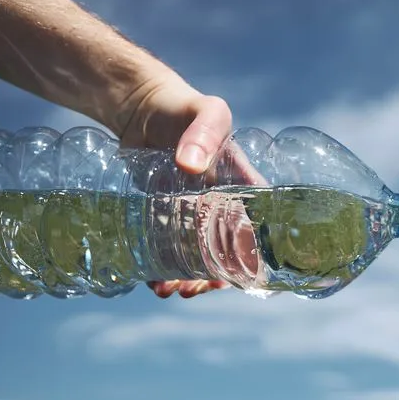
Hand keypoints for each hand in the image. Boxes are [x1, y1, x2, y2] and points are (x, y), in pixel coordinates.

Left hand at [114, 74, 264, 298]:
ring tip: (166, 291)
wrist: (141, 108)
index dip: (248, 260)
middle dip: (210, 278)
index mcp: (244, 190)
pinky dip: (160, 269)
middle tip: (190, 289)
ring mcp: (192, 215)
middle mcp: (222, 208)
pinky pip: (168, 249)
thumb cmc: (184, 108)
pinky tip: (151, 280)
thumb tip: (192, 167)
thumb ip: (204, 133)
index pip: (256, 232)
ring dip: (185, 279)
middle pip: (226, 254)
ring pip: (196, 258)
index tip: (231, 278)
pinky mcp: (165, 217)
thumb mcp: (205, 113)